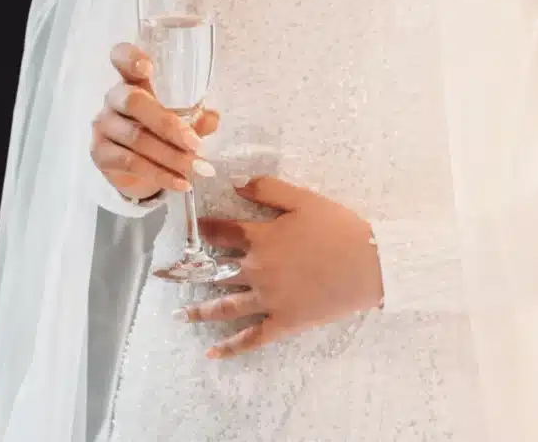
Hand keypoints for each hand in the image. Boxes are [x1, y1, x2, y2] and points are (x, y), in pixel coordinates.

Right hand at [90, 42, 218, 200]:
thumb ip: (194, 116)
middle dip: (168, 124)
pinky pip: (131, 163)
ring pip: (136, 138)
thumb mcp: (178, 118)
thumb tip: (213, 118)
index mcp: (133, 79)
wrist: (132, 165)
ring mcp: (103, 125)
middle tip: (196, 144)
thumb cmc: (157, 128)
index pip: (121, 57)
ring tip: (198, 168)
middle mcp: (114, 97)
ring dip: (171, 156)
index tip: (147, 67)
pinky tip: (181, 183)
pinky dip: (161, 175)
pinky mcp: (100, 153)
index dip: (130, 58)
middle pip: (135, 102)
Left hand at [176, 176, 384, 358]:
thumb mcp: (303, 199)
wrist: (369, 263)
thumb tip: (235, 183)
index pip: (221, 232)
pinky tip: (212, 354)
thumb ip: (267, 189)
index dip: (203, 229)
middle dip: (190, 271)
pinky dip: (230, 348)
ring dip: (200, 311)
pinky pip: (251, 338)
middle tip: (167, 275)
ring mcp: (268, 299)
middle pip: (216, 271)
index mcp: (261, 238)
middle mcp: (257, 270)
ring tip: (180, 315)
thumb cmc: (338, 227)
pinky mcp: (283, 322)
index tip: (188, 228)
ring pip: (225, 306)